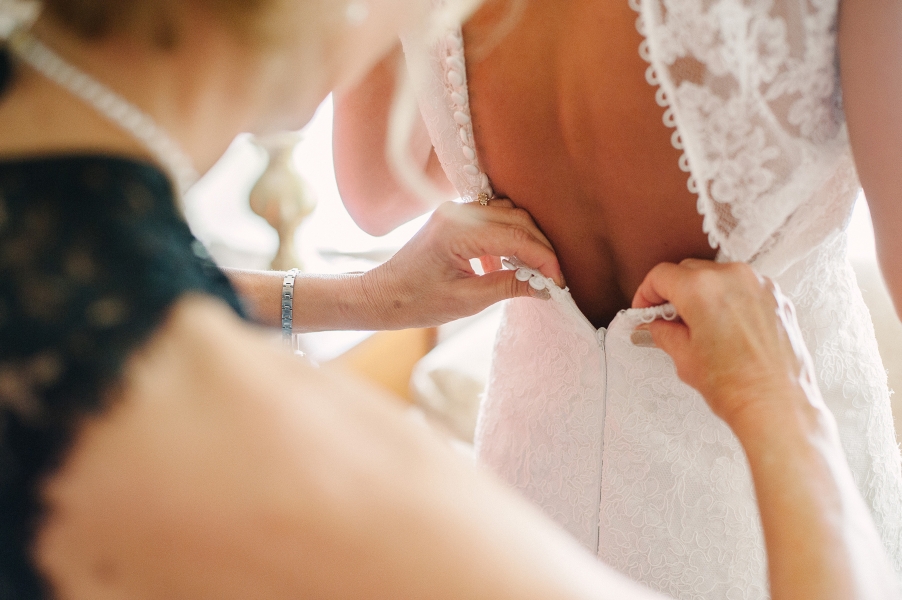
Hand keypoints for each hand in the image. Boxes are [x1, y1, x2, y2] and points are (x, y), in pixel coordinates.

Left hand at [361, 199, 562, 328]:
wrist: (382, 296)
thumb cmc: (416, 301)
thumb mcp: (466, 301)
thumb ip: (508, 287)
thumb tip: (545, 287)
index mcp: (457, 230)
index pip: (515, 236)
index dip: (543, 258)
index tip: (558, 281)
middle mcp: (457, 212)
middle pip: (516, 219)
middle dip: (540, 247)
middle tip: (553, 277)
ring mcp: (455, 211)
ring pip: (508, 215)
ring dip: (526, 240)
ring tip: (535, 271)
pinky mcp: (455, 218)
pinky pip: (493, 220)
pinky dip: (508, 239)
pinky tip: (508, 266)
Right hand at [632, 260, 822, 428]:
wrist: (777, 407)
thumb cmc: (736, 386)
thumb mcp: (685, 358)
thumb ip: (664, 333)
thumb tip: (656, 326)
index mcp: (701, 289)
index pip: (661, 275)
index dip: (646, 293)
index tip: (645, 308)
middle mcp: (732, 277)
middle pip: (689, 270)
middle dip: (674, 292)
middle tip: (666, 319)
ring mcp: (759, 285)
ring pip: (718, 276)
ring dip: (702, 293)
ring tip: (698, 324)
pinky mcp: (777, 297)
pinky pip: (743, 288)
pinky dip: (729, 299)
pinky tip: (725, 327)